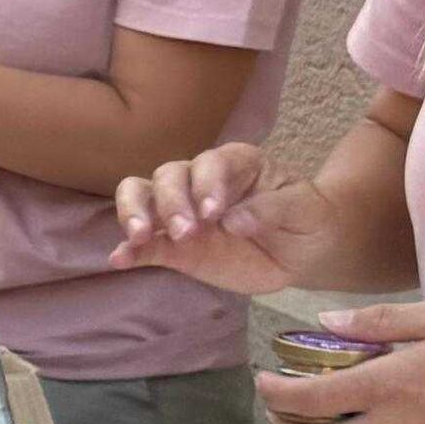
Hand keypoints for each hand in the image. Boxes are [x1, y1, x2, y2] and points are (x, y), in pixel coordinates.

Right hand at [113, 144, 317, 293]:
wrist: (302, 251)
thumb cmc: (305, 219)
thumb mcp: (304, 209)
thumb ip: (272, 209)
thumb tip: (233, 222)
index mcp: (235, 164)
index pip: (210, 163)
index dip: (207, 184)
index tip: (214, 213)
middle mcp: (200, 181)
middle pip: (168, 176)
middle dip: (171, 202)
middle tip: (185, 232)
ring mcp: (182, 212)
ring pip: (141, 195)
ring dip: (136, 212)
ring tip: (139, 236)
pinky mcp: (174, 246)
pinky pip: (144, 244)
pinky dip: (128, 249)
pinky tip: (119, 259)